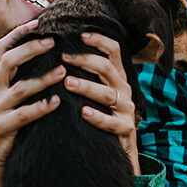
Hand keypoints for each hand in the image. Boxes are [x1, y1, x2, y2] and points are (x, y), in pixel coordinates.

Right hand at [0, 20, 64, 186]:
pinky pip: (20, 117)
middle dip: (30, 49)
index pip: (2, 49)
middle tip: (53, 41)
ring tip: (63, 72)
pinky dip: (39, 108)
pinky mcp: (1, 131)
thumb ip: (23, 81)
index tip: (39, 21)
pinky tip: (56, 103)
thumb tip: (47, 57)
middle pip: (7, 62)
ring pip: (17, 89)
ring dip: (42, 79)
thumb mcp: (13, 102)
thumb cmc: (10, 130)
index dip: (18, 34)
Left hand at [62, 32, 138, 173]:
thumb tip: (60, 53)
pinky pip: (111, 122)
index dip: (99, 40)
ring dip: (87, 87)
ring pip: (108, 94)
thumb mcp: (96, 93)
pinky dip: (97, 117)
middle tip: (63, 58)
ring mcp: (126, 110)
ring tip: (67, 82)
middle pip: (108, 68)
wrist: (118, 152)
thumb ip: (86, 76)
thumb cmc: (100, 118)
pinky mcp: (125, 129)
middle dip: (85, 60)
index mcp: (117, 78)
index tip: (80, 34)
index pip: (114, 51)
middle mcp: (124, 90)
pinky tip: (83, 113)